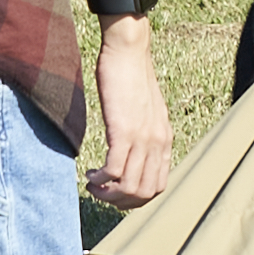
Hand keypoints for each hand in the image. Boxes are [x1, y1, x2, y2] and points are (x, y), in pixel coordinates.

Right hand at [86, 18, 173, 206]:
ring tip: (92, 184)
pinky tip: (89, 173)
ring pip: (129, 186)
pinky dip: (100, 178)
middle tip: (100, 192)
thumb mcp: (146, 112)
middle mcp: (158, 143)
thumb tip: (132, 150)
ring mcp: (143, 138)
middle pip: (144, 193)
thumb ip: (144, 132)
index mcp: (164, 140)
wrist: (128, 52)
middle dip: (119, 202)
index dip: (136, 199)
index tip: (115, 193)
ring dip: (107, 193)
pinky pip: (114, 170)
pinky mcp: (123, 131)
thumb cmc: (132, 78)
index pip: (158, 186)